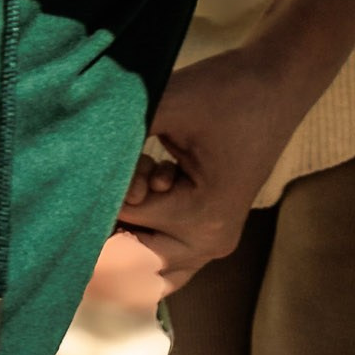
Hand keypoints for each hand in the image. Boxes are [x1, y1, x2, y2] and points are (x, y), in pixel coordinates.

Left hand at [119, 0, 354, 295]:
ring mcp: (213, 245)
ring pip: (148, 272)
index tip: (105, 163)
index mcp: (202, 219)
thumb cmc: (227, 89)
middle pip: (133, 262)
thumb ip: (121, 137)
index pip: (126, 223)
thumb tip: (76, 164)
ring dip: (127, 239)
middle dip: (111, 229)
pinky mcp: (211, 236)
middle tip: (106, 188)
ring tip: (125, 194)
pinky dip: (142, 240)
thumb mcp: (168, 104)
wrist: (278, 83)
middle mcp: (210, 243)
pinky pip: (164, 262)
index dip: (102, 195)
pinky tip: (145, 197)